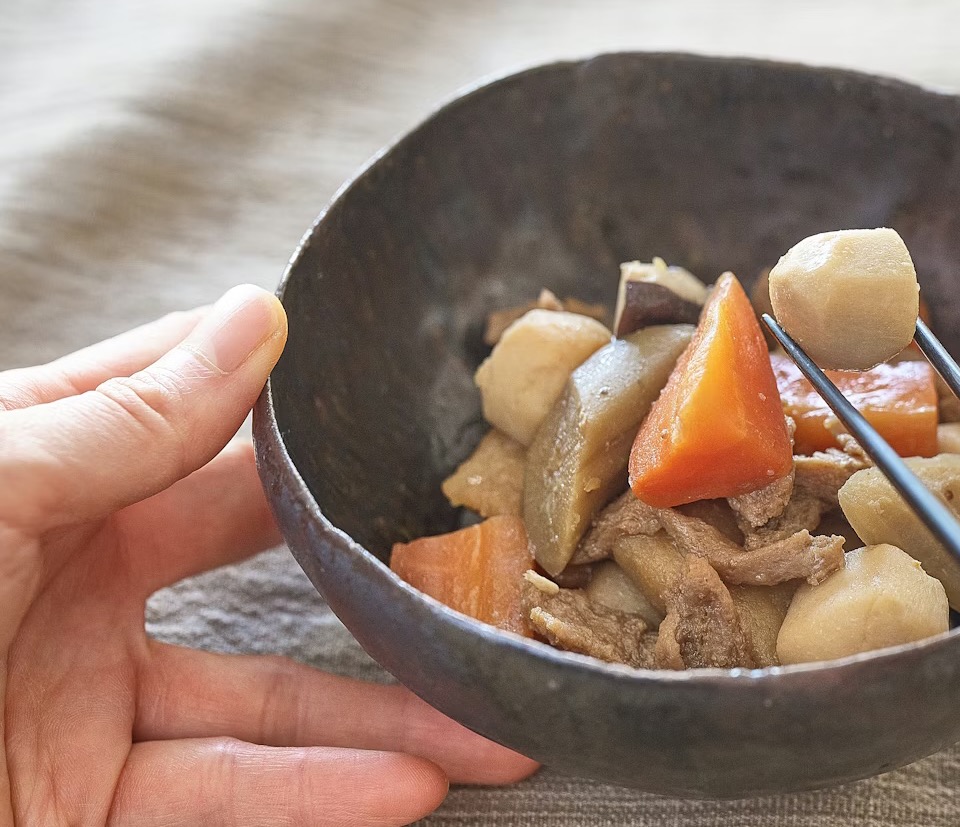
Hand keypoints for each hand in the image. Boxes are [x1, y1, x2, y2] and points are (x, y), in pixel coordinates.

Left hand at [0, 286, 536, 826]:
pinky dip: (320, 795)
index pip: (184, 411)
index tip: (401, 399)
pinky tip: (409, 782)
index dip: (290, 400)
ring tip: (486, 720)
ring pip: (260, 699)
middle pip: (252, 561)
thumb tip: (253, 320)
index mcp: (26, 470)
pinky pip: (219, 796)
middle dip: (366, 569)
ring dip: (379, 714)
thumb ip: (117, 420)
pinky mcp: (77, 803)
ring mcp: (73, 696)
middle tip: (476, 570)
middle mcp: (61, 573)